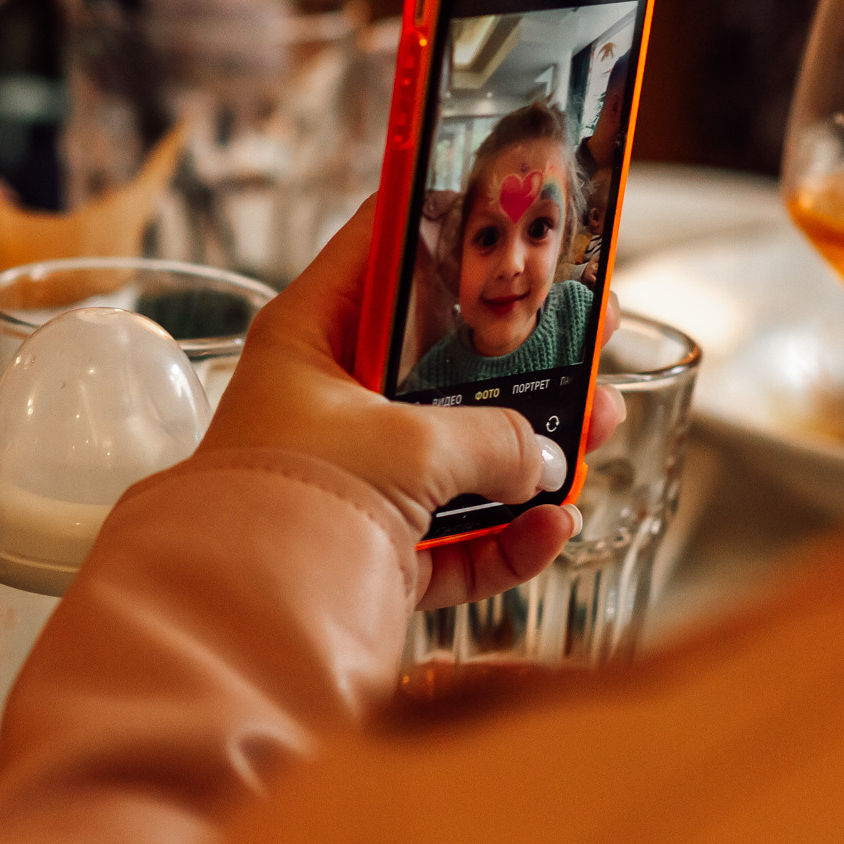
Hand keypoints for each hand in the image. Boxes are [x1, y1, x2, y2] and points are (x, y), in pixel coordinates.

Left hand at [204, 200, 624, 611]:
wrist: (245, 630)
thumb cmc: (295, 506)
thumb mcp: (407, 446)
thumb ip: (492, 438)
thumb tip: (547, 458)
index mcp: (311, 341)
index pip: (383, 250)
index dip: (452, 227)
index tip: (519, 213)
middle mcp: (328, 403)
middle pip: (442, 358)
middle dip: (523, 354)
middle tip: (589, 329)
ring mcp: (354, 480)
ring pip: (460, 450)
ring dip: (533, 448)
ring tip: (598, 427)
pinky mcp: (374, 553)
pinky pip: (458, 538)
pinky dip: (509, 539)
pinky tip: (553, 526)